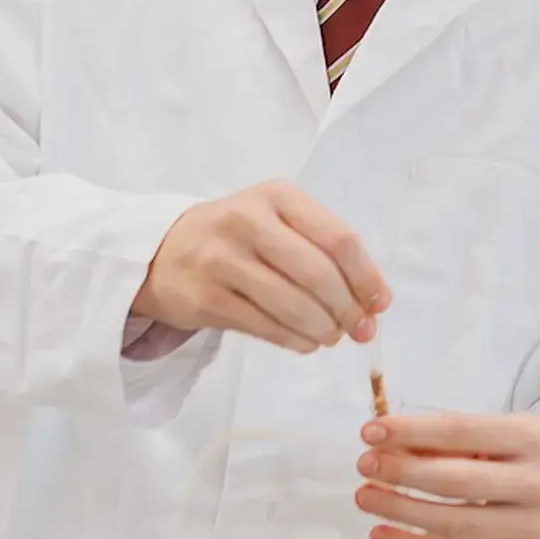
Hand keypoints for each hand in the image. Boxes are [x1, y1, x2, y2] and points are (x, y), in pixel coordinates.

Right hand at [133, 181, 387, 352]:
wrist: (159, 250)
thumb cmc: (236, 235)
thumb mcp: (277, 220)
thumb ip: (323, 250)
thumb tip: (373, 302)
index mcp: (278, 196)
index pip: (338, 238)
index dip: (366, 276)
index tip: (380, 303)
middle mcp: (248, 221)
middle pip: (318, 274)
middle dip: (348, 309)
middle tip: (359, 330)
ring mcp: (222, 260)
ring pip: (292, 305)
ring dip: (323, 329)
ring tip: (331, 337)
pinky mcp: (204, 298)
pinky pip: (264, 327)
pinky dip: (295, 340)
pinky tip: (306, 342)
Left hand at [356, 409, 539, 538]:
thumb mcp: (514, 432)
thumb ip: (461, 440)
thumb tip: (393, 443)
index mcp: (534, 440)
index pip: (465, 432)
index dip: (414, 431)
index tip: (372, 430)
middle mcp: (535, 485)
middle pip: (458, 482)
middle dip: (403, 473)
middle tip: (364, 465)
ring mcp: (529, 528)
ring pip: (455, 525)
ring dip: (401, 512)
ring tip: (365, 498)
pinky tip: (383, 534)